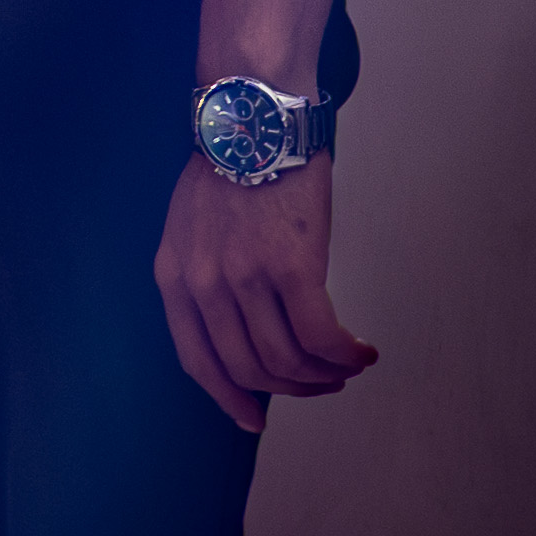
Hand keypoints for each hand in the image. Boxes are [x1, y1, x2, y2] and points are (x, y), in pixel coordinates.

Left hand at [154, 150, 374, 436]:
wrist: (256, 117)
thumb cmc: (232, 164)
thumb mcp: (191, 226)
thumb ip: (204, 276)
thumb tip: (237, 325)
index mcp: (173, 278)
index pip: (197, 361)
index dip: (228, 397)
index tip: (252, 418)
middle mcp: (202, 286)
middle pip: (247, 369)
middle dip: (290, 389)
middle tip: (321, 386)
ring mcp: (245, 279)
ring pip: (287, 361)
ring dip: (323, 376)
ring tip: (345, 368)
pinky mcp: (292, 269)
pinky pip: (321, 338)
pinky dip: (345, 356)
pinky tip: (361, 354)